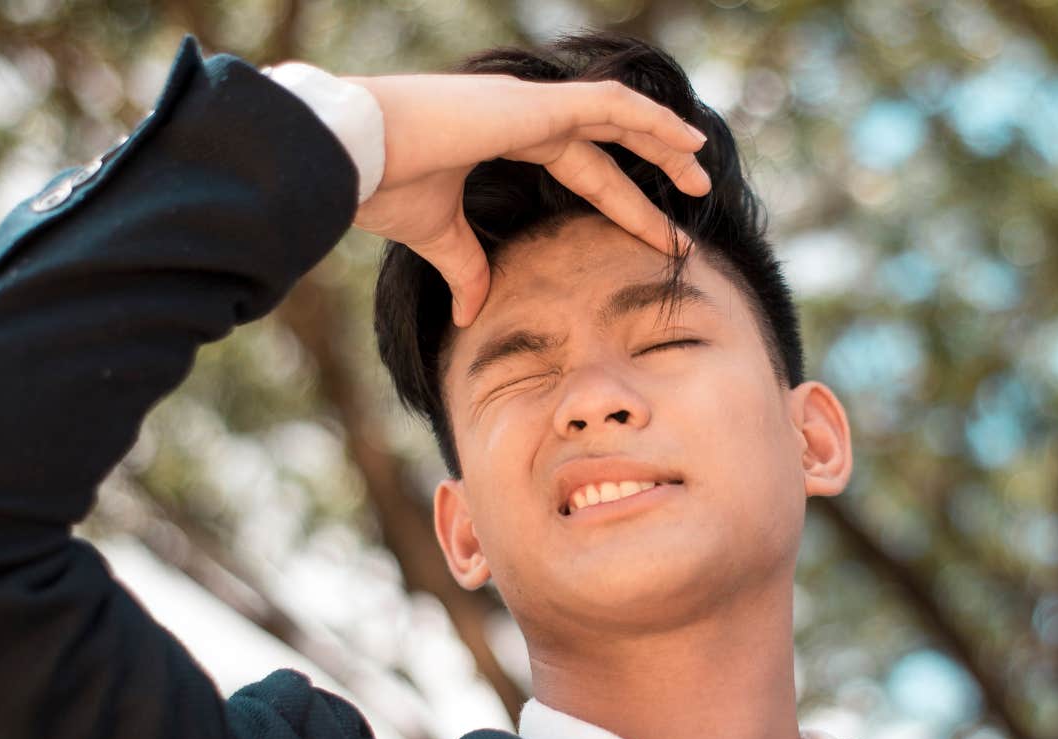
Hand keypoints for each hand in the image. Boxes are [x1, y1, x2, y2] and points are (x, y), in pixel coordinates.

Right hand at [343, 73, 712, 326]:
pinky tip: (687, 141)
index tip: (659, 234)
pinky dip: (652, 121)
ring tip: (703, 170)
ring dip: (664, 140)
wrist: (353, 155)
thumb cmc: (382, 186)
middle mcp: (523, 115)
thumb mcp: (435, 236)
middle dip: (654, 169)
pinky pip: (612, 105)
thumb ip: (465, 267)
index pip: (581, 169)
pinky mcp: (534, 105)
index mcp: (504, 138)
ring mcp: (531, 104)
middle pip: (607, 143)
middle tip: (696, 197)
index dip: (621, 200)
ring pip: (618, 115)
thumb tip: (472, 315)